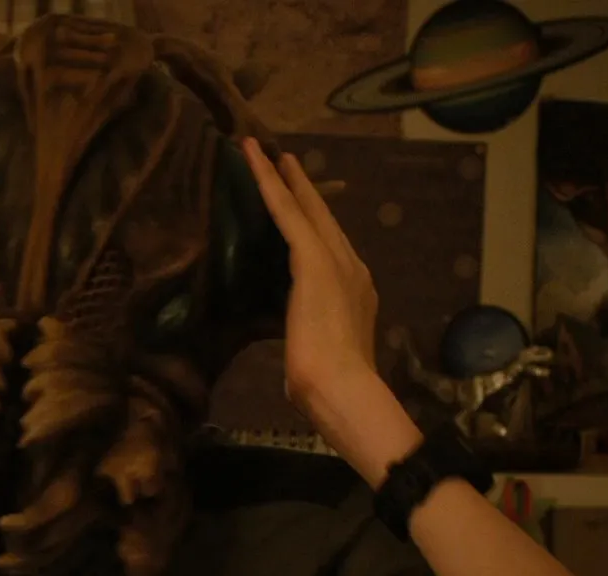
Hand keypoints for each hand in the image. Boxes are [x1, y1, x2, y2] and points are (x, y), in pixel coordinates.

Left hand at [240, 137, 420, 478]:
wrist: (345, 389)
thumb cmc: (329, 387)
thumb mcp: (316, 354)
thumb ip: (309, 340)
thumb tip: (298, 354)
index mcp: (354, 291)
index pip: (329, 248)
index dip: (315, 222)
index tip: (303, 203)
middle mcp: (351, 268)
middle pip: (322, 219)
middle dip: (303, 189)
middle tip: (285, 161)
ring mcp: (335, 261)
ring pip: (304, 209)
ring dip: (282, 179)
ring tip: (265, 154)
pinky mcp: (313, 260)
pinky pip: (286, 213)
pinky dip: (269, 184)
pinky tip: (254, 161)